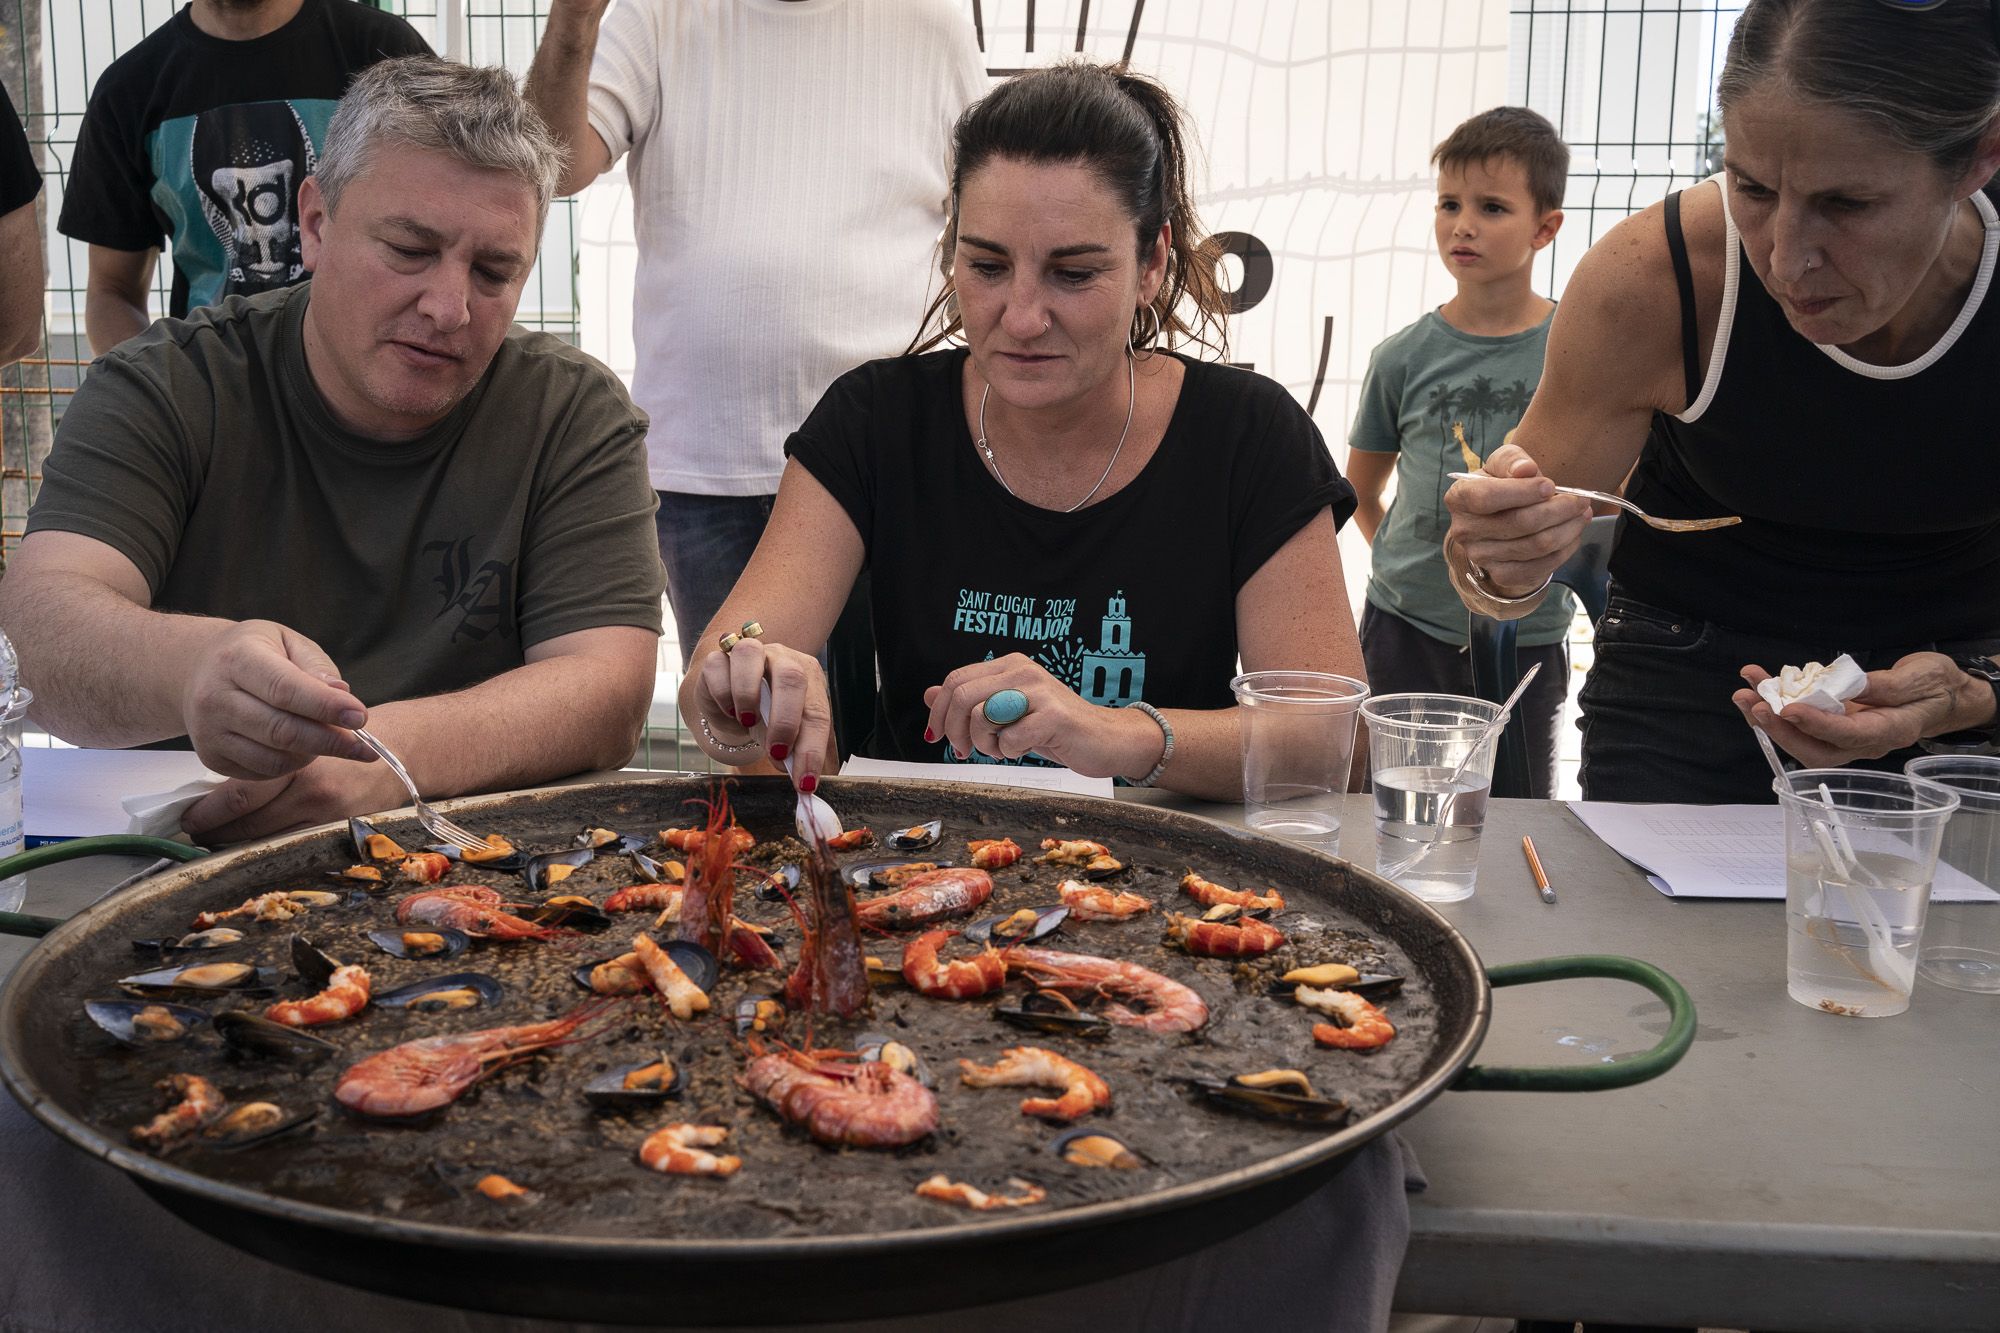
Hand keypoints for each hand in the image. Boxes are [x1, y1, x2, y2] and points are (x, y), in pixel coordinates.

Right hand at [181, 621, 374, 779]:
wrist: (198, 671)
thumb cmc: (255, 652)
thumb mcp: (286, 641)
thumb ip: (315, 666)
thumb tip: (342, 695)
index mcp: (236, 660)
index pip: (285, 689)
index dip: (325, 706)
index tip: (361, 717)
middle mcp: (215, 697)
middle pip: (281, 730)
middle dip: (330, 740)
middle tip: (365, 746)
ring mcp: (209, 732)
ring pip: (274, 758)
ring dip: (314, 755)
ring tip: (334, 741)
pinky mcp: (212, 759)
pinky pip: (263, 773)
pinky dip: (293, 766)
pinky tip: (305, 749)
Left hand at [182, 754, 405, 844]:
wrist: (400, 751)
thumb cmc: (342, 734)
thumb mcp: (306, 727)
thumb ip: (268, 748)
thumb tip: (217, 782)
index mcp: (298, 761)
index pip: (242, 794)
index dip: (209, 811)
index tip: (188, 817)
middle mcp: (312, 791)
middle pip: (249, 822)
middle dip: (215, 830)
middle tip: (193, 832)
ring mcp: (327, 815)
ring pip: (267, 838)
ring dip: (236, 841)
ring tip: (213, 840)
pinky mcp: (339, 830)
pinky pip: (291, 844)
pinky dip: (266, 844)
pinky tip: (249, 844)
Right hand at [692, 636, 832, 791]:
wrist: (730, 703)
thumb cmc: (765, 717)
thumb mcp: (784, 736)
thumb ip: (794, 752)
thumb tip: (802, 777)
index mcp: (808, 676)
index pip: (816, 711)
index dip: (812, 748)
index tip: (804, 781)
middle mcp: (782, 658)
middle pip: (791, 677)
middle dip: (785, 721)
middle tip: (776, 753)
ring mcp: (749, 654)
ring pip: (750, 655)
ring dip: (747, 695)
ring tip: (748, 721)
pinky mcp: (717, 660)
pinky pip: (717, 666)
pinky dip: (722, 692)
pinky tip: (728, 710)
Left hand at [923, 653, 1158, 778]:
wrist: (1106, 739)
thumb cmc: (1054, 728)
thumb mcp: (1007, 711)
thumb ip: (972, 700)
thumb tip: (929, 694)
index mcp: (1009, 665)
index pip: (956, 680)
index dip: (939, 710)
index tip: (937, 735)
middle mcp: (1023, 671)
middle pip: (962, 696)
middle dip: (954, 731)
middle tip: (963, 750)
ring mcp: (1039, 692)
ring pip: (981, 717)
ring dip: (983, 744)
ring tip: (1001, 749)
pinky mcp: (1054, 716)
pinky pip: (1009, 739)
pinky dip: (1008, 753)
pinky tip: (1023, 750)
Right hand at [1444, 444, 1592, 596]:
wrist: (1500, 517)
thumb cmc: (1503, 484)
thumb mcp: (1503, 463)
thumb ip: (1512, 460)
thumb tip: (1526, 469)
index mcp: (1459, 498)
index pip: (1487, 497)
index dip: (1523, 492)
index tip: (1550, 485)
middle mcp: (1464, 531)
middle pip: (1520, 523)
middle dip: (1559, 510)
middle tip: (1581, 500)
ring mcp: (1482, 557)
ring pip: (1536, 545)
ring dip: (1568, 528)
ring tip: (1582, 514)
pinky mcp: (1502, 575)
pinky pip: (1541, 566)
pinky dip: (1564, 549)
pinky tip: (1571, 534)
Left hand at [1732, 653, 1989, 767]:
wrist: (1944, 695)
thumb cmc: (1937, 686)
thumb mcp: (1922, 678)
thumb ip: (1886, 686)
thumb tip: (1851, 688)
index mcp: (1888, 732)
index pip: (1847, 735)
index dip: (1815, 725)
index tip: (1788, 709)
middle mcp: (1862, 741)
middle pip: (1814, 748)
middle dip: (1779, 728)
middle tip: (1752, 703)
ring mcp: (1845, 734)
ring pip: (1801, 737)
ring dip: (1768, 716)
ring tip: (1743, 691)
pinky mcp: (1834, 722)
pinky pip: (1801, 720)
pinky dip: (1776, 703)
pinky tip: (1757, 683)